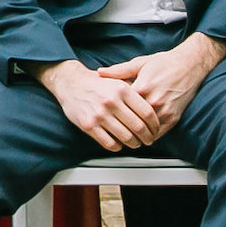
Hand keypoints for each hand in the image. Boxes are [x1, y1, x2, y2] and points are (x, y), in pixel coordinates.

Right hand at [39, 59, 163, 152]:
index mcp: (122, 89)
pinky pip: (109, 143)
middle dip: (147, 137)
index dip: (155, 124)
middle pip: (139, 127)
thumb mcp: (118, 79)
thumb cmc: (96, 83)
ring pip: (126, 138)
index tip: (155, 129)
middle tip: (149, 140)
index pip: (147, 112)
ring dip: (134, 144)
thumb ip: (134, 91)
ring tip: (135, 143)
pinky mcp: (88, 125)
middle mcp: (111, 101)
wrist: (70, 83)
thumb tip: (152, 107)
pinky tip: (119, 143)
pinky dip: (118, 147)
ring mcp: (99, 114)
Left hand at [91, 33, 224, 141]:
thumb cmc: (163, 63)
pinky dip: (149, 136)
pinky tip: (141, 136)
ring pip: (145, 131)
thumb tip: (99, 72)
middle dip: (122, 125)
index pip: (121, 106)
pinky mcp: (174, 118)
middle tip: (112, 129)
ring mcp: (165, 111)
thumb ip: (118, 71)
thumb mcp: (139, 63)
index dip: (112, 111)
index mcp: (142, 88)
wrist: (189, 66)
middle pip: (132, 121)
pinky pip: (158, 133)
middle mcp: (153, 101)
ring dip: (135, 134)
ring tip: (125, 135)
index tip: (106, 113)